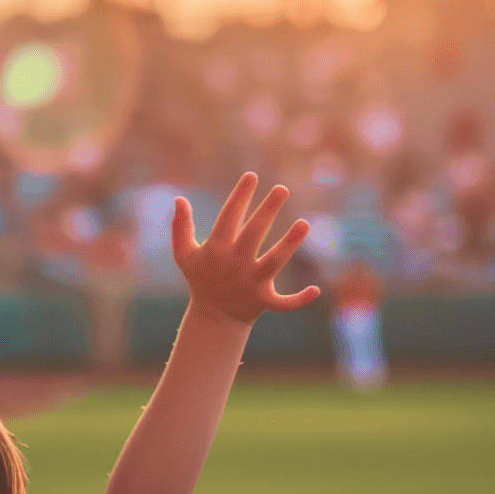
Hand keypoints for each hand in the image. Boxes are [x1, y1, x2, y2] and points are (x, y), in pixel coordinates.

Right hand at [170, 174, 321, 325]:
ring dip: (289, 244)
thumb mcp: (184, 254)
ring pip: (273, 262)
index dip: (239, 196)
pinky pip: (283, 302)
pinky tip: (316, 289)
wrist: (213, 317)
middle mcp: (235, 264)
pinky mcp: (264, 301)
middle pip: (254, 234)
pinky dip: (299, 300)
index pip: (229, 217)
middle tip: (282, 189)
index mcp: (216, 249)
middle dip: (267, 211)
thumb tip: (179, 199)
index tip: (252, 176)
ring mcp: (251, 283)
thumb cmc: (201, 278)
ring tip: (304, 223)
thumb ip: (180, 227)